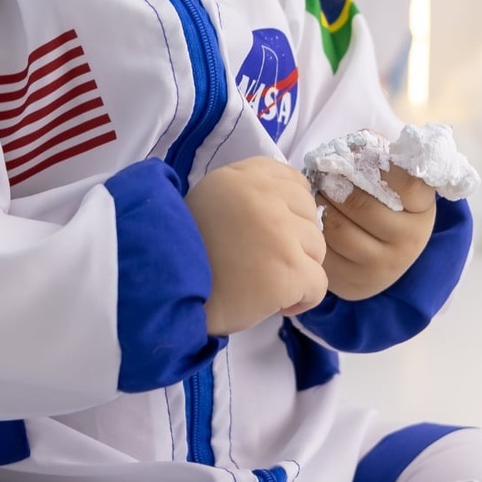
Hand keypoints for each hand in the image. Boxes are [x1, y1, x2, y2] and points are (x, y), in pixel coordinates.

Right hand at [186, 158, 327, 335]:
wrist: (163, 296)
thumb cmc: (185, 257)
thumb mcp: (209, 204)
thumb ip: (247, 198)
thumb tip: (291, 212)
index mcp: (240, 177)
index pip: (293, 182)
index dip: (288, 212)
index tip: (267, 234)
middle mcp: (263, 196)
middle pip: (309, 216)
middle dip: (293, 242)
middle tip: (260, 262)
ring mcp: (279, 233)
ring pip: (316, 250)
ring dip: (296, 270)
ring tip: (261, 283)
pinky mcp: (288, 270)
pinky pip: (318, 285)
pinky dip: (301, 300)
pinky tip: (274, 304)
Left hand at [320, 163, 435, 301]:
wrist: (382, 253)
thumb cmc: (382, 200)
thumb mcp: (390, 175)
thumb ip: (376, 153)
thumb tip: (348, 148)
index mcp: (422, 207)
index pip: (406, 182)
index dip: (377, 165)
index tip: (356, 158)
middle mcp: (410, 240)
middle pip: (360, 205)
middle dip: (333, 185)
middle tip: (322, 175)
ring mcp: (384, 267)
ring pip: (337, 230)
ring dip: (318, 206)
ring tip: (315, 196)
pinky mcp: (356, 284)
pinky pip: (323, 253)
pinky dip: (313, 233)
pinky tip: (313, 222)